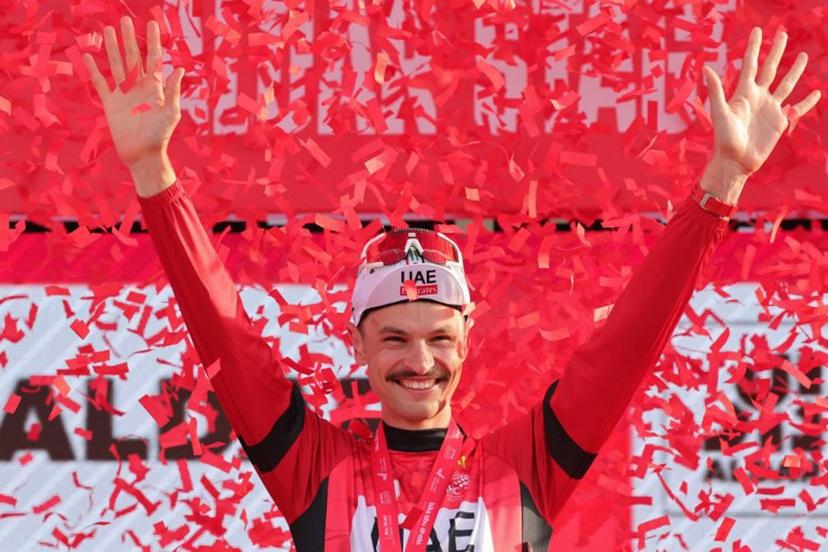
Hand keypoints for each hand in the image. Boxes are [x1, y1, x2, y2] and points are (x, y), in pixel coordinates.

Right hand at [83, 16, 183, 194]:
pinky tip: (89, 56)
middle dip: (129, 38)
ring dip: (113, 48)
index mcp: (155, 88)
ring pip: (117, 65)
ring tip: (108, 29)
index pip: (154, 59)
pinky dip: (95, 71)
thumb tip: (179, 70)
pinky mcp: (111, 104)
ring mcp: (124, 94)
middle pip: (133, 57)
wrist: (143, 156)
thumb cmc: (160, 137)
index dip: (153, 42)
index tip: (152, 24)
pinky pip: (101, 84)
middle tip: (124, 20)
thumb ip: (173, 92)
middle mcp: (139, 87)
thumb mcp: (171, 113)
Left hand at [700, 27, 820, 203]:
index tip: (758, 31)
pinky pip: (797, 109)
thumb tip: (706, 67)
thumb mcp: (719, 112)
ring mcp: (770, 109)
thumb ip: (716, 90)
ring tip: (803, 56)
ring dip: (794, 71)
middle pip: (770, 68)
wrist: (735, 162)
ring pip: (786, 84)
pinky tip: (816, 93)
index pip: (751, 64)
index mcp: (743, 93)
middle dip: (775, 51)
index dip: (754, 47)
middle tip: (782, 34)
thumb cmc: (724, 139)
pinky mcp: (780, 122)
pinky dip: (807, 102)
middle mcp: (758, 97)